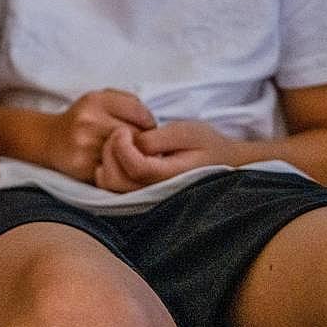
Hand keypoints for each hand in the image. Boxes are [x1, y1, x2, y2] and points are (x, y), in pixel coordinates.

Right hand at [46, 89, 156, 182]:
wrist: (48, 140)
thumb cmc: (82, 119)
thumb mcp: (101, 99)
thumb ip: (129, 102)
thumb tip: (154, 125)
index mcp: (95, 100)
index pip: (140, 113)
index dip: (149, 124)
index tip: (145, 129)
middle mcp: (89, 121)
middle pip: (137, 136)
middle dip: (144, 142)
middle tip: (140, 146)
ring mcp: (85, 146)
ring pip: (129, 155)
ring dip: (134, 157)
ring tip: (129, 155)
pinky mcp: (84, 167)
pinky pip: (117, 171)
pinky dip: (122, 170)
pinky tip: (117, 165)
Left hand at [94, 120, 233, 191]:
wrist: (220, 162)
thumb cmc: (205, 145)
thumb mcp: (186, 133)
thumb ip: (158, 139)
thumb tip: (132, 143)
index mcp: (169, 177)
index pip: (135, 167)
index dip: (122, 144)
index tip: (126, 129)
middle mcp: (154, 193)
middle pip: (115, 179)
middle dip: (111, 150)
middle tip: (121, 133)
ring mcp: (144, 198)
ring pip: (109, 185)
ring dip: (106, 159)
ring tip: (120, 143)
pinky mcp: (137, 195)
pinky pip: (111, 187)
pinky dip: (106, 168)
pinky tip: (118, 154)